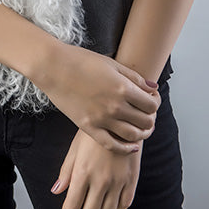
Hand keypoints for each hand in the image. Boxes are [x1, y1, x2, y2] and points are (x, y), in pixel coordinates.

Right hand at [39, 45, 160, 153]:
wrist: (53, 67)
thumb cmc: (80, 60)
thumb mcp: (111, 63)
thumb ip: (134, 77)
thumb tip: (153, 88)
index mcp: (122, 87)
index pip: (151, 105)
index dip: (155, 103)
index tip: (151, 100)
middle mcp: (115, 106)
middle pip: (145, 121)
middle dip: (151, 118)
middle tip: (147, 114)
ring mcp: (102, 119)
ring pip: (133, 136)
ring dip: (142, 134)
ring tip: (141, 127)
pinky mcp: (89, 127)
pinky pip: (112, 144)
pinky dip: (125, 148)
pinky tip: (131, 145)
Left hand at [52, 129, 142, 208]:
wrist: (120, 120)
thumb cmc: (94, 132)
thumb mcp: (75, 148)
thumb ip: (66, 172)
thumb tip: (56, 191)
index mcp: (83, 172)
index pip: (72, 205)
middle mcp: (101, 180)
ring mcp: (118, 182)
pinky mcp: (131, 180)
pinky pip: (123, 205)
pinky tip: (108, 205)